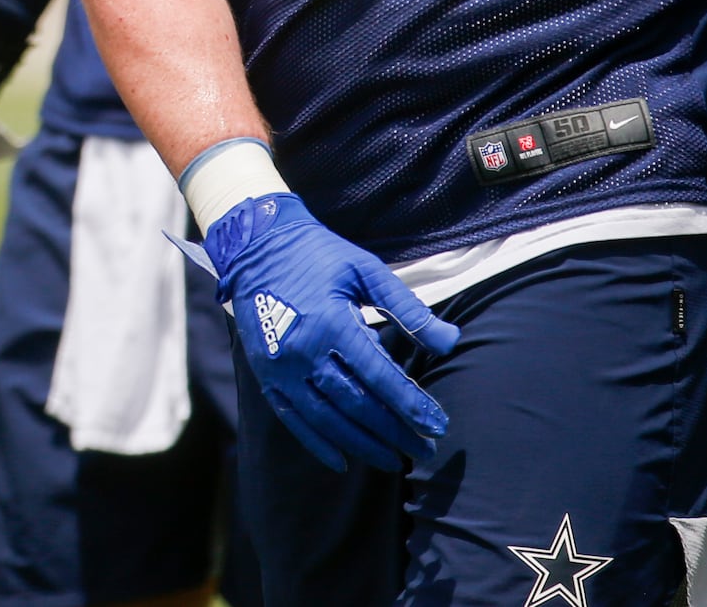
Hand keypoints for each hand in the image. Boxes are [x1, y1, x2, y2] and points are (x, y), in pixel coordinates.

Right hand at [204, 190, 460, 472]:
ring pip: (326, 419)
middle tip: (423, 451)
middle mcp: (304, 351)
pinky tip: (342, 460)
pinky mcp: (265, 375)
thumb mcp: (366, 271)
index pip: (380, 376)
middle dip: (394, 432)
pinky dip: (317, 443)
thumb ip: (407, 309)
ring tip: (393, 461)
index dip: (411, 405)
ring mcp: (281, 367)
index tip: (438, 426)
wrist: (255, 245)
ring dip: (362, 444)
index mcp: (332, 322)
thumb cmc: (319, 255)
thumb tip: (450, 343)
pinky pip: (292, 418)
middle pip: (356, 404)